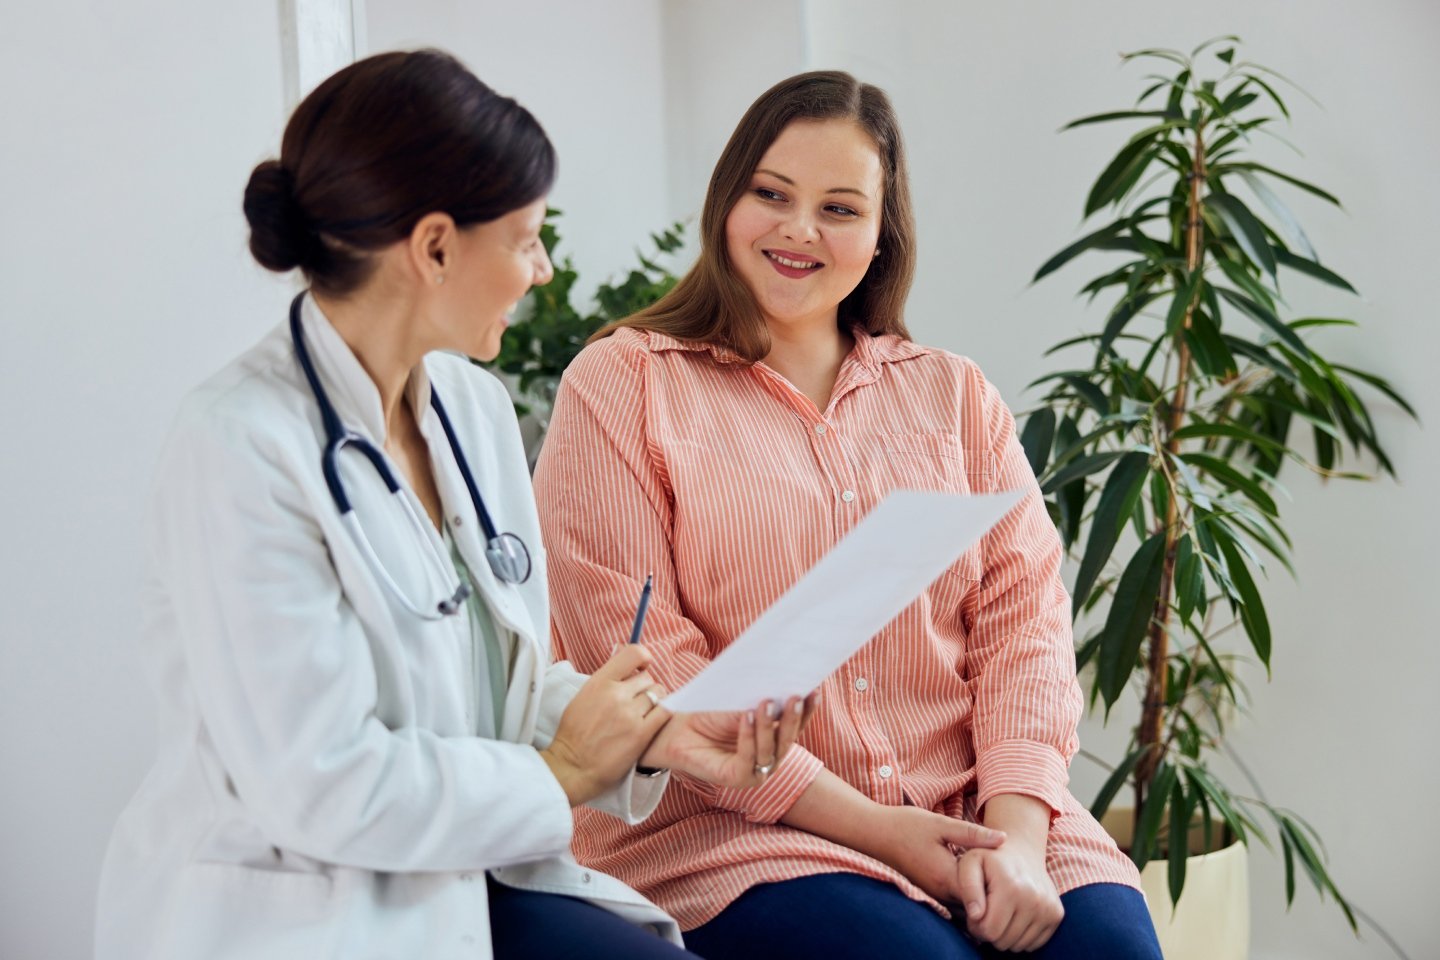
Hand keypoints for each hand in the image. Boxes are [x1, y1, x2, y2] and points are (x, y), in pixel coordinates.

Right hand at [540, 645, 668, 806]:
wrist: (572, 766)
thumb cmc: (575, 734)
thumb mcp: (583, 696)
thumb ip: (606, 681)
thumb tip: (627, 667)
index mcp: (599, 682)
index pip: (633, 653)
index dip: (643, 658)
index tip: (642, 668)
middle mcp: (616, 694)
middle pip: (648, 677)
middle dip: (645, 688)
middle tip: (637, 702)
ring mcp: (630, 714)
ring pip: (659, 694)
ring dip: (654, 702)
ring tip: (642, 714)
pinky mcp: (641, 734)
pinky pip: (664, 713)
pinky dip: (662, 714)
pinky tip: (653, 721)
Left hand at [641, 693, 817, 787]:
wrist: (676, 729)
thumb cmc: (709, 713)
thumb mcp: (739, 703)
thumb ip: (762, 700)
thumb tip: (785, 682)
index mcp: (774, 739)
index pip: (796, 726)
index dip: (808, 710)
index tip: (815, 689)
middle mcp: (769, 758)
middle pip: (788, 739)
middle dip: (793, 718)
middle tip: (796, 696)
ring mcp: (755, 772)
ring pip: (770, 750)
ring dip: (769, 726)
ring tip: (766, 703)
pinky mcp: (737, 779)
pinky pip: (748, 759)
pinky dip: (749, 737)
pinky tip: (746, 717)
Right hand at [869, 805, 1005, 903]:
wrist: (874, 833)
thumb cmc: (906, 826)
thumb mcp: (941, 824)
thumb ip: (972, 834)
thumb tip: (1004, 839)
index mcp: (946, 876)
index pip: (983, 894)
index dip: (999, 884)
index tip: (1009, 867)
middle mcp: (940, 892)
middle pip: (977, 903)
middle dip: (993, 891)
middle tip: (1006, 871)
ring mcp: (933, 894)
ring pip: (966, 903)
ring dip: (980, 891)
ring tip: (993, 872)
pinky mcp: (929, 890)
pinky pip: (955, 898)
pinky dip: (967, 890)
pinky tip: (973, 872)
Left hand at [956, 838, 1062, 951]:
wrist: (1022, 850)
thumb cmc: (989, 859)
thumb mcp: (970, 864)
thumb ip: (967, 888)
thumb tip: (976, 915)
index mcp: (1010, 887)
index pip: (989, 931)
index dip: (975, 926)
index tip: (974, 912)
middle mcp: (1034, 899)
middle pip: (1003, 942)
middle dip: (990, 931)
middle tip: (987, 912)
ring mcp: (1049, 908)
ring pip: (1018, 946)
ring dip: (1005, 934)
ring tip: (1001, 912)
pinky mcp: (1057, 914)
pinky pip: (1033, 944)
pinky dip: (1021, 935)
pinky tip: (1015, 916)